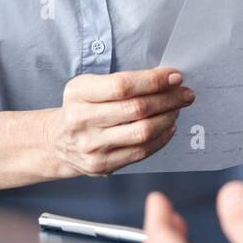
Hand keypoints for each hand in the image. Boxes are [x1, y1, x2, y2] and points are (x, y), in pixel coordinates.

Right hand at [44, 68, 193, 176]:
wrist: (57, 142)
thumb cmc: (81, 108)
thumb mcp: (88, 86)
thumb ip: (121, 82)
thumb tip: (166, 79)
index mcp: (78, 93)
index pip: (122, 85)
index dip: (154, 80)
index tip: (175, 76)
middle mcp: (82, 120)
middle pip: (137, 109)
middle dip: (168, 99)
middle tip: (185, 93)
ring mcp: (92, 146)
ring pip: (142, 132)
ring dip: (168, 118)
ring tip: (177, 109)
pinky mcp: (102, 166)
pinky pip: (141, 152)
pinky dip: (161, 138)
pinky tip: (168, 127)